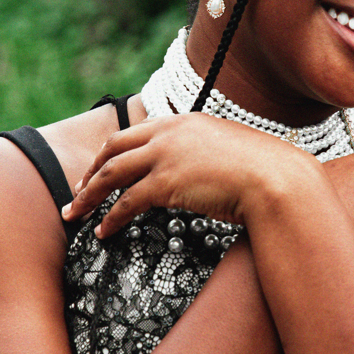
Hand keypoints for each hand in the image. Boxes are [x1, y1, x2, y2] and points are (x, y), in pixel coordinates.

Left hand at [62, 114, 319, 237]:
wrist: (277, 179)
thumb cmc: (265, 171)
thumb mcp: (231, 150)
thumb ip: (207, 154)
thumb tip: (200, 171)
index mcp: (184, 122)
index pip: (137, 132)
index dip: (114, 152)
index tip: (102, 167)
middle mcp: (169, 133)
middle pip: (114, 148)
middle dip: (91, 171)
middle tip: (79, 190)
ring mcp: (165, 156)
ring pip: (111, 174)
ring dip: (89, 195)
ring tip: (76, 213)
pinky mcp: (165, 183)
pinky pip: (126, 202)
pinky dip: (110, 217)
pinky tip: (104, 231)